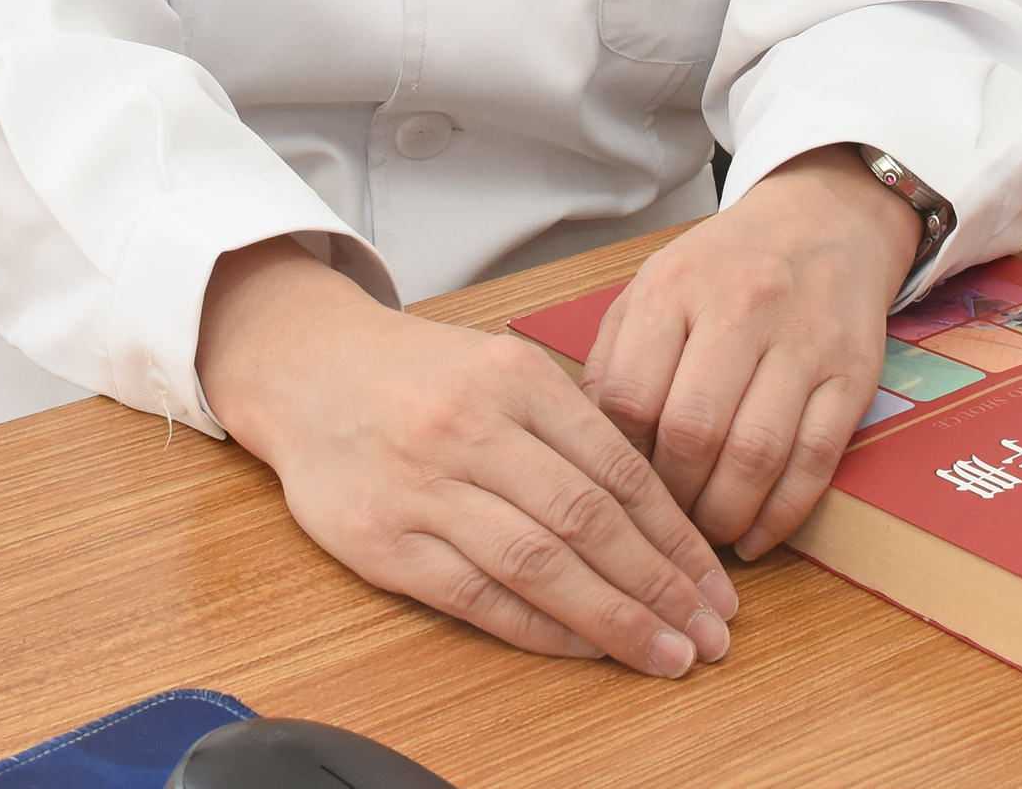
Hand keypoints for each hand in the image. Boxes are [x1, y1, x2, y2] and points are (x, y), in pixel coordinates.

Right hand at [196, 238, 739, 675]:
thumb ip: (568, 426)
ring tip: (666, 654)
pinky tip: (585, 648)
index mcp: (514, 378)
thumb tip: (658, 508)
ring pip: (538, 564)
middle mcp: (474, 428)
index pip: (617, 468)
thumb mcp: (499, 367)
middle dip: (659, 586)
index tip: (715, 584)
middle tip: (710, 634)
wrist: (305, 370)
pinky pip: (478, 595)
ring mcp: (426, 486)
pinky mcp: (386, 540)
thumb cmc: (418, 375)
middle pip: (586, 520)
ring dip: (612, 619)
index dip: (675, 535)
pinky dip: (540, 629)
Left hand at [581, 145, 920, 558]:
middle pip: (692, 432)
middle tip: (662, 523)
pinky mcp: (853, 374)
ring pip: (755, 455)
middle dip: (672, 498)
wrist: (822, 221)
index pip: (629, 396)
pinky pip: (815, 461)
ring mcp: (803, 342)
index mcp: (675, 287)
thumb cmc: (723, 266)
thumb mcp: (653, 285)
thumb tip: (591, 443)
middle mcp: (740, 308)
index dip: (619, 457)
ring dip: (723, 514)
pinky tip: (754, 537)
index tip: (619, 483)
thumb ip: (614, 357)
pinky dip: (781, 515)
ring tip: (704, 535)